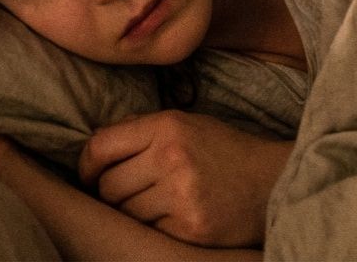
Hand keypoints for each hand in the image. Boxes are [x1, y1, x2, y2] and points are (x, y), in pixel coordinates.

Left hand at [79, 110, 291, 247]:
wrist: (270, 180)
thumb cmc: (222, 150)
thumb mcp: (185, 123)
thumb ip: (142, 129)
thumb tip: (95, 147)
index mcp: (166, 125)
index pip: (101, 146)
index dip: (86, 165)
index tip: (89, 174)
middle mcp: (171, 157)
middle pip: (108, 185)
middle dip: (111, 192)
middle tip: (130, 191)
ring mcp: (181, 195)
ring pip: (125, 213)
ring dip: (132, 212)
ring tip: (155, 203)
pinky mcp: (190, 228)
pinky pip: (149, 232)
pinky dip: (155, 228)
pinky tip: (173, 216)